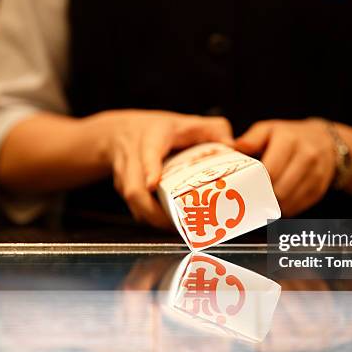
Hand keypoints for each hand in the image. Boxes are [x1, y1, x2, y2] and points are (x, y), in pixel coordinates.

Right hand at [85, 109, 233, 227]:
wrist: (119, 132)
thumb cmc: (160, 129)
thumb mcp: (188, 121)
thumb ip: (214, 129)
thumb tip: (233, 147)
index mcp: (152, 137)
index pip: (148, 152)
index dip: (149, 168)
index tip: (152, 184)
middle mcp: (134, 156)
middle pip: (133, 188)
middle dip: (152, 211)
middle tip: (178, 225)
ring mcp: (125, 174)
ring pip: (132, 201)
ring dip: (153, 219)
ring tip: (178, 229)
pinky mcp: (123, 189)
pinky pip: (133, 208)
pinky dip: (149, 219)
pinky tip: (168, 226)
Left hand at [235, 119, 335, 216]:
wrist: (323, 140)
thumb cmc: (289, 136)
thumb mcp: (268, 129)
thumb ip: (250, 140)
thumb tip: (231, 149)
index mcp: (289, 140)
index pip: (270, 171)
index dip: (255, 182)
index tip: (244, 187)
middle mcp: (306, 156)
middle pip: (280, 189)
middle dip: (263, 196)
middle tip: (251, 197)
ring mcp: (316, 173)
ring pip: (289, 201)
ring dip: (274, 205)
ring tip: (263, 199)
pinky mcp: (319, 188)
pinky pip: (299, 206)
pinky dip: (286, 208)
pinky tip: (278, 202)